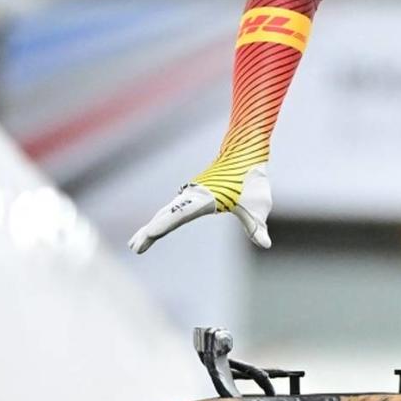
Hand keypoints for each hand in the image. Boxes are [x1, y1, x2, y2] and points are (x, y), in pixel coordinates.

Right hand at [128, 163, 272, 253]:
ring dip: (152, 227)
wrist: (246, 152)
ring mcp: (191, 194)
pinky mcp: (193, 195)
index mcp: (205, 198)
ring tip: (135, 244)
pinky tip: (153, 229)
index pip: (180, 214)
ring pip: (167, 212)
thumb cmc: (252, 179)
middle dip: (150, 231)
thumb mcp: (258, 204)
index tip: (148, 234)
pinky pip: (172, 209)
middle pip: (166, 215)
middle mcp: (193, 196)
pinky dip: (161, 220)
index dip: (163, 225)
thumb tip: (266, 244)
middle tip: (134, 248)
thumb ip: (257, 226)